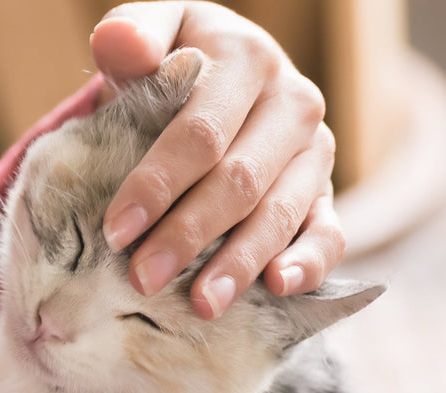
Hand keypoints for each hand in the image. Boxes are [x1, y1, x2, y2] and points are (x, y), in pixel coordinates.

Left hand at [92, 2, 344, 318]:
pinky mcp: (325, 192)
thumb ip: (132, 36)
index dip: (157, 184)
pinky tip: (277, 289)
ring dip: (239, 263)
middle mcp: (293, 104)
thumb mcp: (151, 34)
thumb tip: (119, 44)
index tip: (116, 230)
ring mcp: (315, 152)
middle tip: (143, 278)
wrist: (217, 72)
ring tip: (200, 304)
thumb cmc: (170, 60)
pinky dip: (309, 264)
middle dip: (188, 235)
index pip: (200, 133)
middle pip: (240, 181)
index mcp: (248, 61)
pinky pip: (329, 232)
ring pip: (280, 214)